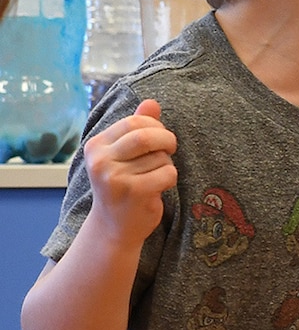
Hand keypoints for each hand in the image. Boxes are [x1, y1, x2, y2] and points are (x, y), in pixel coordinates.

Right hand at [82, 100, 177, 242]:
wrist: (114, 227)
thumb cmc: (122, 186)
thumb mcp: (123, 155)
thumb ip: (137, 128)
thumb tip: (152, 102)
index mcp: (96, 146)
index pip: (133, 122)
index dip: (155, 126)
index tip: (160, 138)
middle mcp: (101, 161)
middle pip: (146, 136)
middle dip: (166, 139)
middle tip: (169, 149)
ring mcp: (115, 177)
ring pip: (160, 156)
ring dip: (166, 163)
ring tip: (155, 175)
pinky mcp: (134, 192)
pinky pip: (167, 173)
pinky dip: (170, 177)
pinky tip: (159, 187)